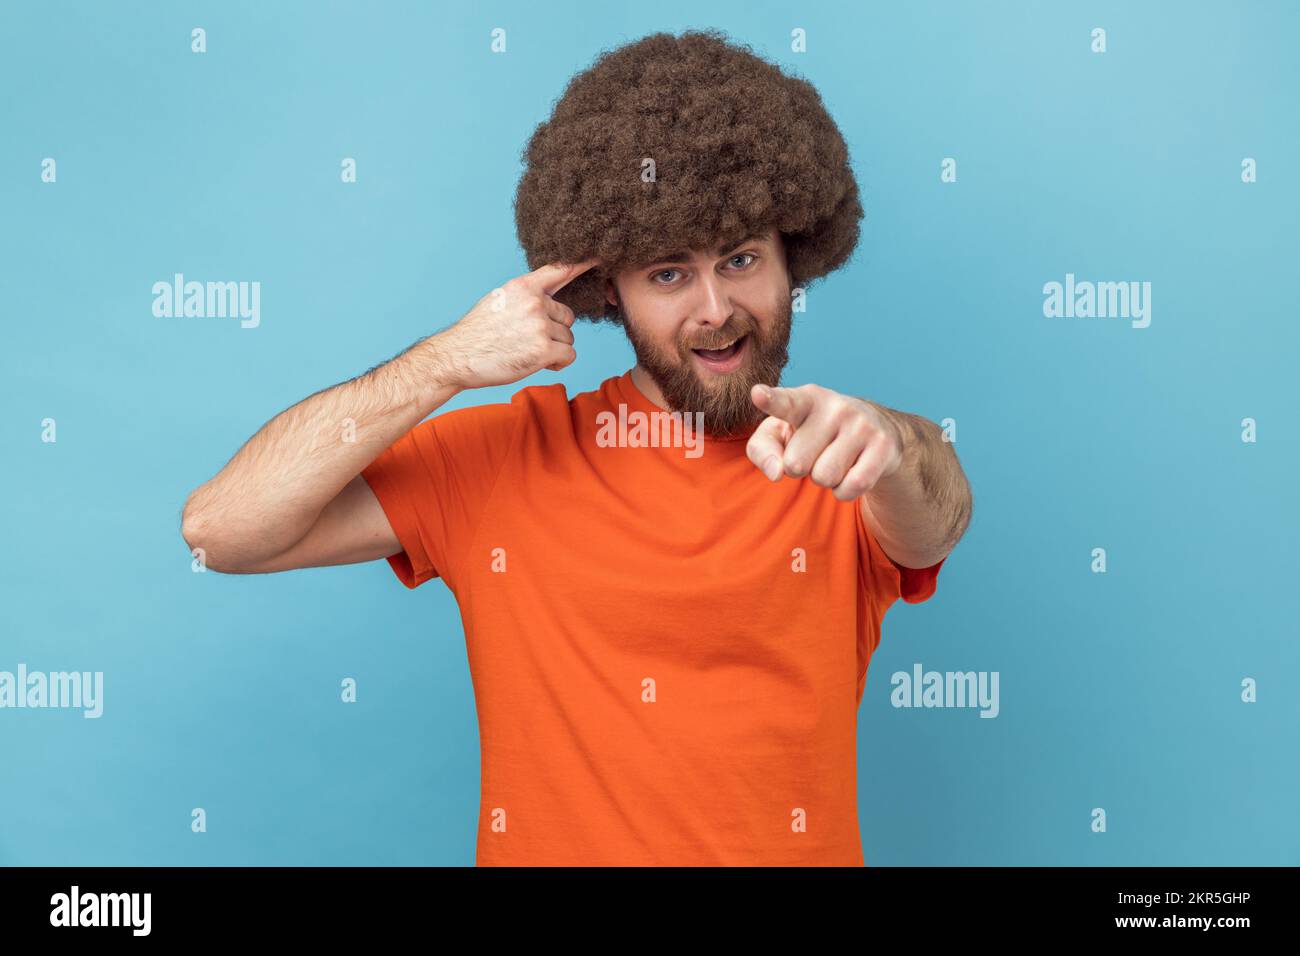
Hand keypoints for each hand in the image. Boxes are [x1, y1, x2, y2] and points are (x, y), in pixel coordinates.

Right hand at [433, 258, 599, 389]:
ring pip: (568, 337)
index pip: (559, 270)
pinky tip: (538, 363)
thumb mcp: (499, 300)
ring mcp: (540, 325)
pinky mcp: (544, 349)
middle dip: (554, 330)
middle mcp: (534, 302)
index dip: (582, 263)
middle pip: (567, 316)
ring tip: (525, 351)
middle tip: (527, 339)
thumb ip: (525, 296)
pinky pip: (569, 355)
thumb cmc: (477, 333)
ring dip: (554, 348)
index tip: (601, 256)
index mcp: (523, 286)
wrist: (457, 356)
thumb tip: (546, 299)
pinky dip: (558, 363)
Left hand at [746, 383, 906, 500]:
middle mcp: (835, 407)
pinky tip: (851, 471)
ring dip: (824, 479)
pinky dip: (844, 490)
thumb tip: (777, 473)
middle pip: (795, 464)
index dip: (771, 400)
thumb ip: (762, 450)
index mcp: (805, 399)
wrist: (874, 430)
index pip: (785, 403)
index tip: (758, 394)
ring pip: (824, 478)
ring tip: (833, 459)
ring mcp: (862, 425)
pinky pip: (851, 488)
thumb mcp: (780, 434)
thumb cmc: (812, 433)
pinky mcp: (884, 447)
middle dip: (799, 469)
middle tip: (814, 453)